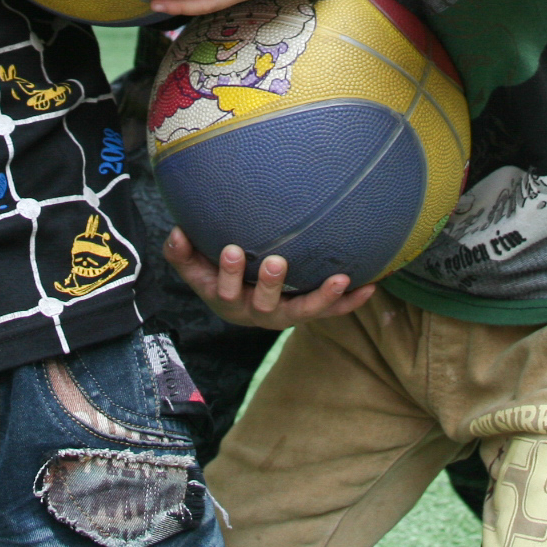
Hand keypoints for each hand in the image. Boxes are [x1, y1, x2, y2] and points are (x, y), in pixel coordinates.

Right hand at [164, 228, 372, 328]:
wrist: (241, 303)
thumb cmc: (217, 277)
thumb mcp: (196, 269)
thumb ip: (182, 253)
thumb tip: (176, 232)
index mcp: (229, 300)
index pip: (225, 290)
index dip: (229, 273)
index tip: (232, 249)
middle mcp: (259, 312)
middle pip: (265, 305)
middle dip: (271, 284)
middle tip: (277, 262)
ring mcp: (286, 314)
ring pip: (304, 311)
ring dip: (322, 297)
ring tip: (339, 278)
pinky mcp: (307, 312)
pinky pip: (331, 311)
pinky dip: (349, 302)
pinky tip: (370, 287)